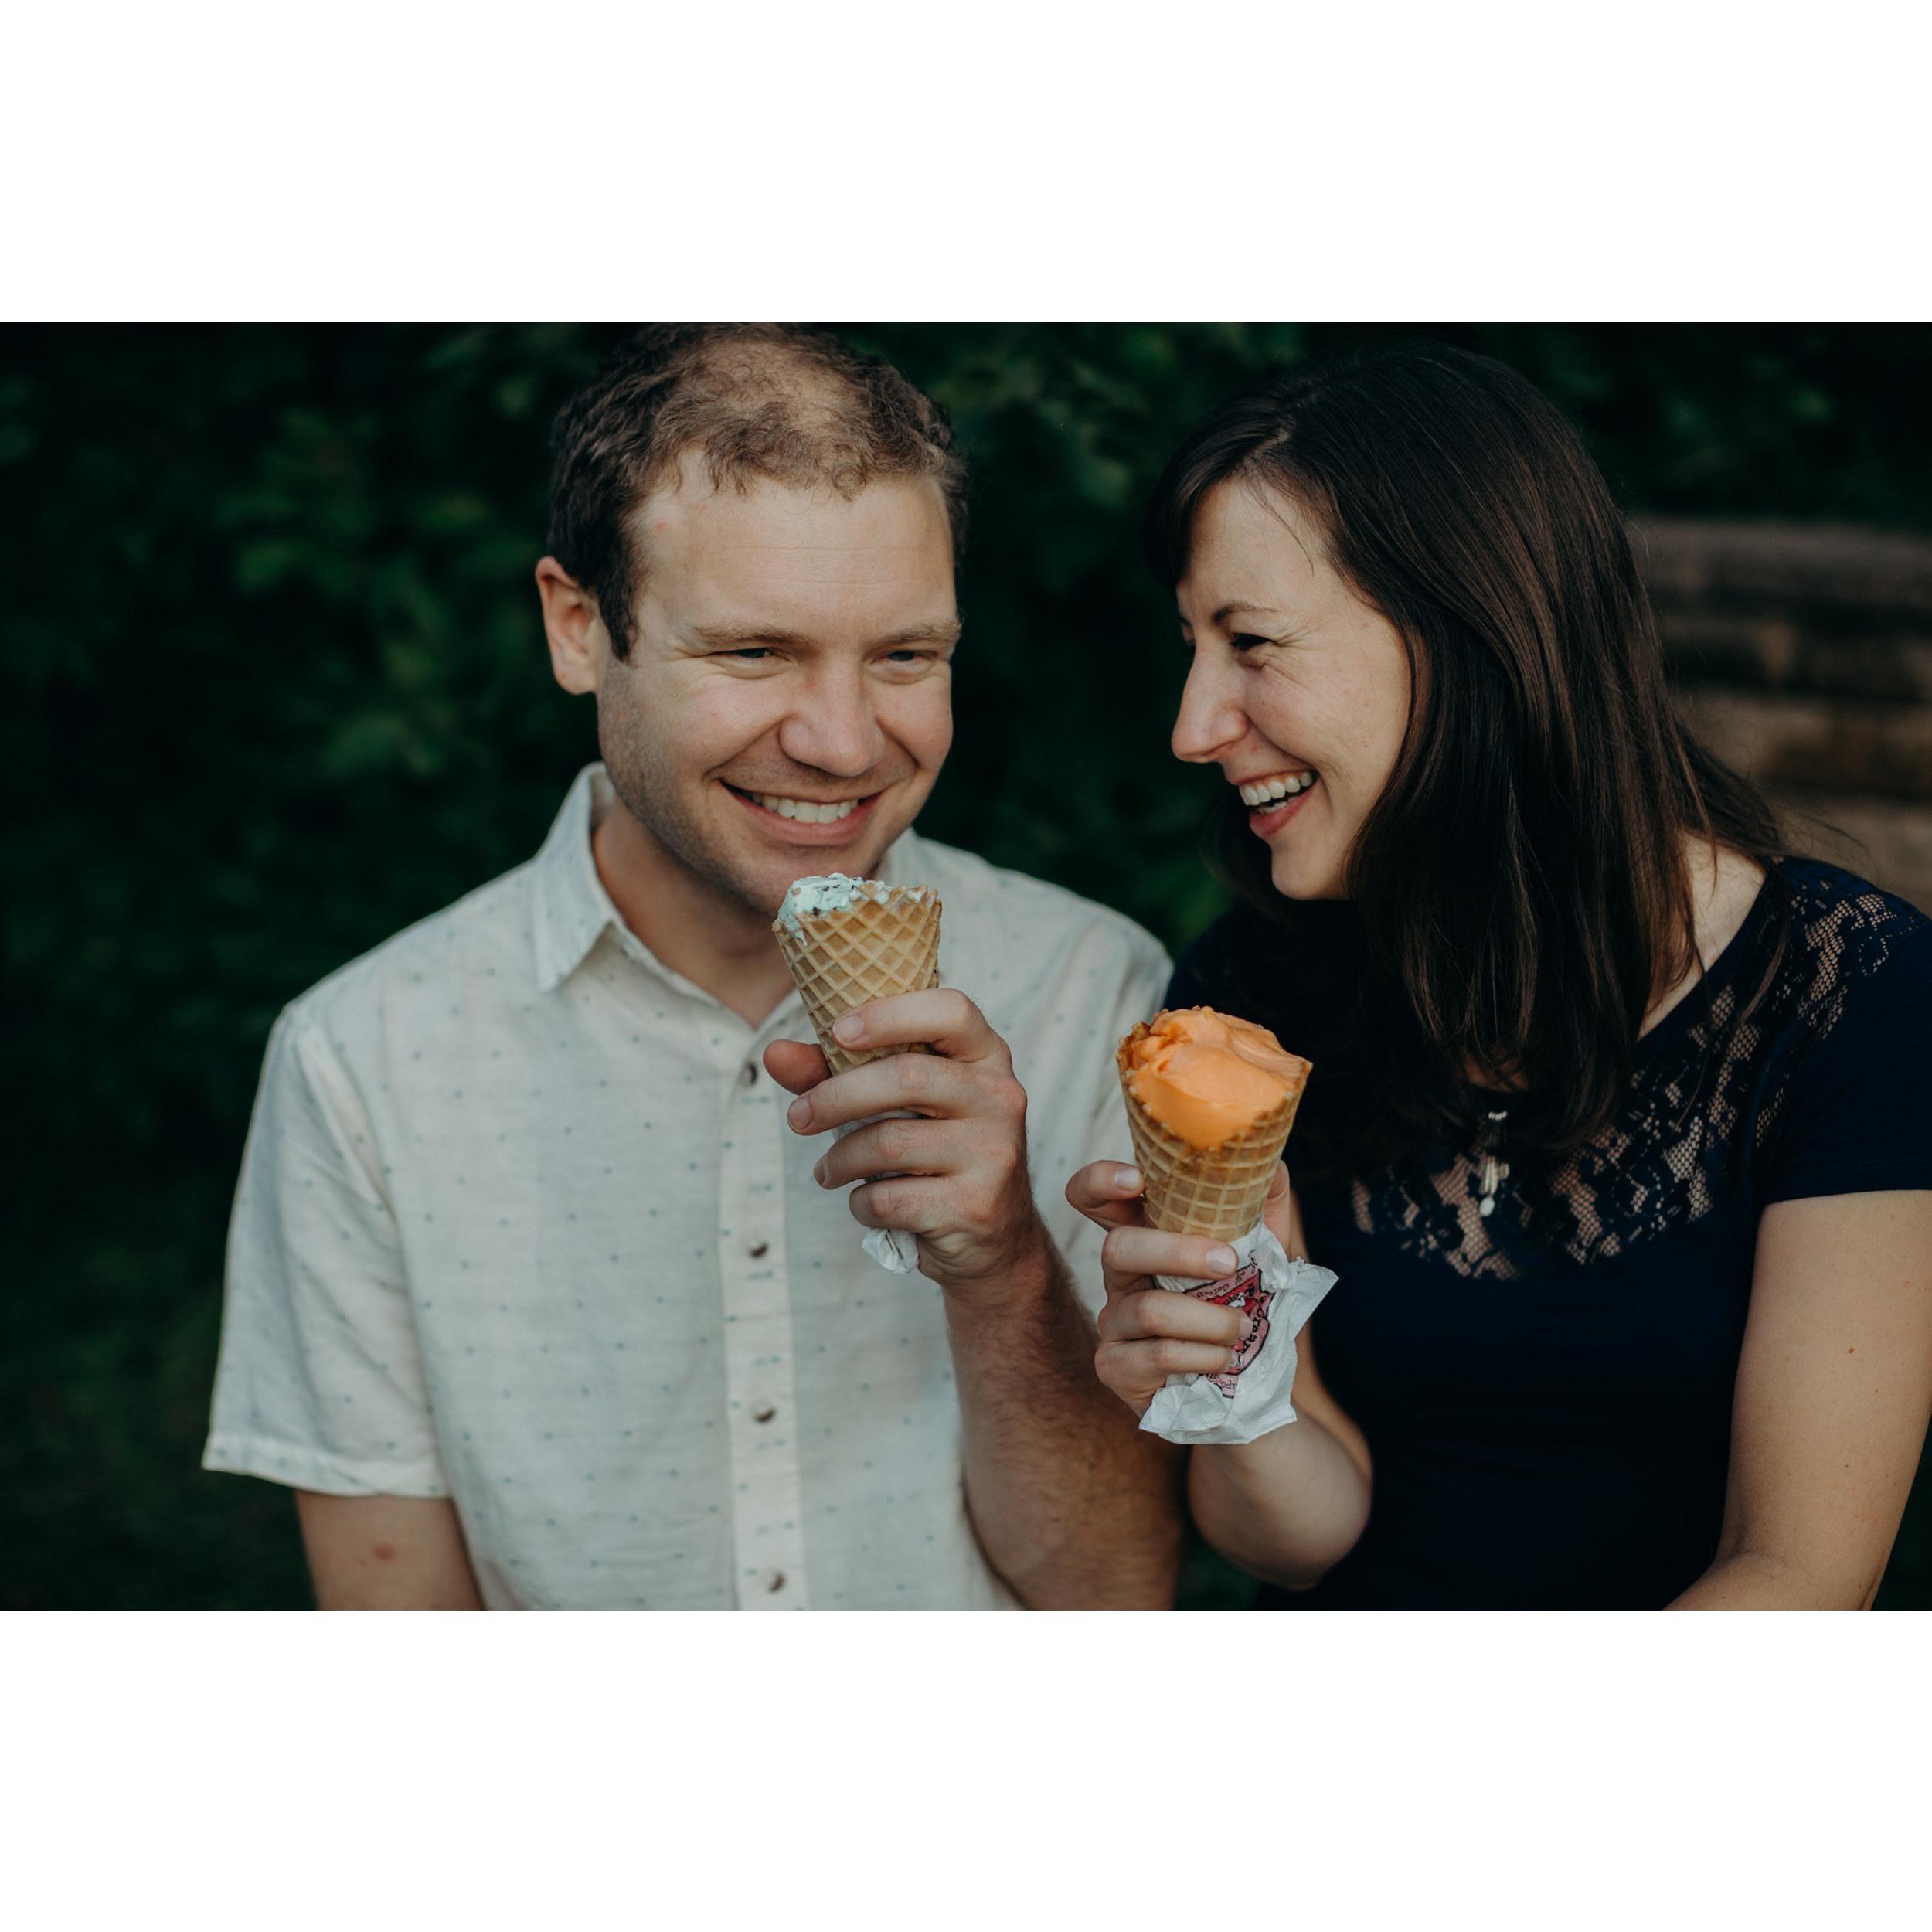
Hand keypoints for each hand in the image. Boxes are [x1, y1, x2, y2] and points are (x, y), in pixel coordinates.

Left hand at [764, 989, 1045, 1289]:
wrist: (993, 1239)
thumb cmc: (934, 1152)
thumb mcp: (899, 1103)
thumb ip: (838, 1071)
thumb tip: (775, 1053)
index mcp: (986, 1057)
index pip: (951, 1011)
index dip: (891, 1014)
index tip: (839, 1031)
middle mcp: (1000, 1097)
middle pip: (906, 1077)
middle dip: (835, 1098)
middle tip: (799, 1117)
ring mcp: (993, 1153)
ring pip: (889, 1142)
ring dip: (840, 1160)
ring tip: (827, 1171)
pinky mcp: (975, 1205)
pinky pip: (890, 1198)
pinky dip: (862, 1202)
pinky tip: (866, 1202)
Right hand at [1064, 1159, 1299, 1415]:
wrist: (1252, 1383)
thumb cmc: (1246, 1306)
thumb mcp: (1265, 1252)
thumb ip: (1263, 1206)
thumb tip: (1271, 1164)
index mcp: (1145, 1237)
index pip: (1094, 1198)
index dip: (1099, 1182)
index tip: (1138, 1180)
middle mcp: (1120, 1275)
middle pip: (1117, 1248)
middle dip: (1177, 1252)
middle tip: (1231, 1263)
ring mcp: (1113, 1322)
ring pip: (1148, 1309)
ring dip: (1209, 1319)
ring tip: (1243, 1327)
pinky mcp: (1116, 1368)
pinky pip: (1155, 1356)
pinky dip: (1201, 1355)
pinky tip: (1222, 1359)